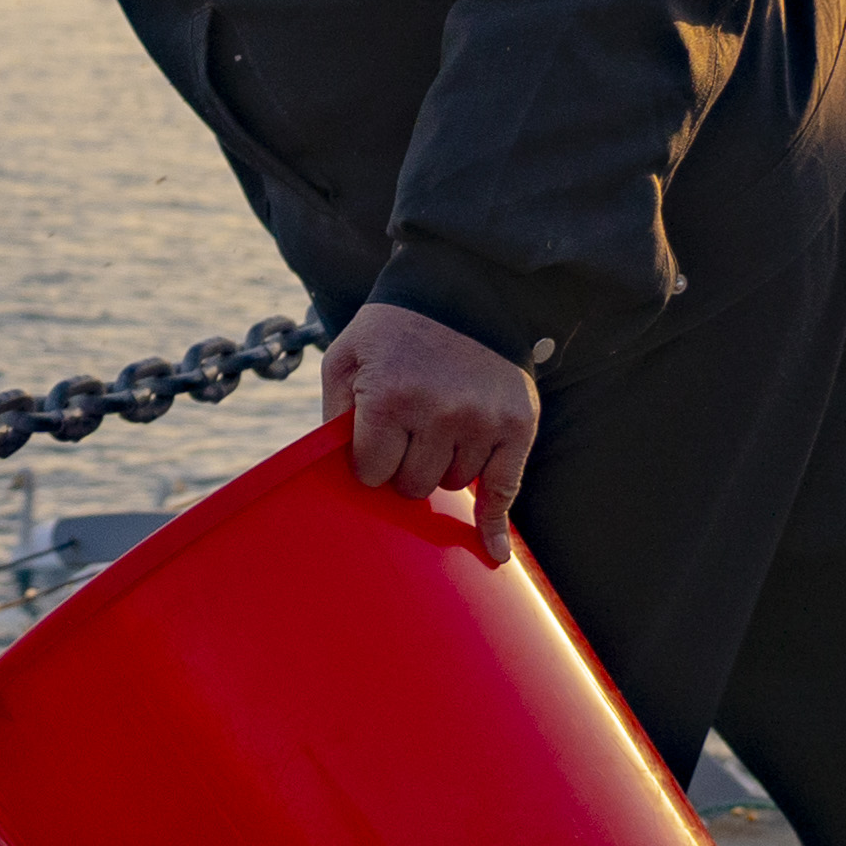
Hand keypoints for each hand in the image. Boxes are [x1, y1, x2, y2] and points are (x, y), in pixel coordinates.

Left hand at [325, 304, 540, 565]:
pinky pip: (504, 489)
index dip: (370, 462)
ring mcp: (482, 420)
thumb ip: (335, 416)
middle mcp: (439, 413)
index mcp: (389, 398)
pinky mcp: (517, 424)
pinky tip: (494, 553)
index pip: (373, 472)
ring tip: (440, 426)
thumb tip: (328, 473)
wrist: (459, 291)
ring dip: (442, 468)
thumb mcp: (345, 360)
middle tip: (407, 436)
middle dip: (404, 469)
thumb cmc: (391, 332)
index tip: (374, 444)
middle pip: (413, 485)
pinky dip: (495, 523)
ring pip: (453, 484)